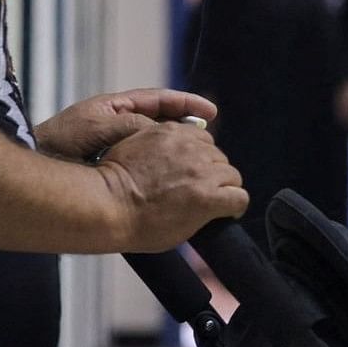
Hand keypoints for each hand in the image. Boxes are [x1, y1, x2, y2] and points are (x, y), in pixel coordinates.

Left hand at [34, 88, 215, 163]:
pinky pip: (147, 167)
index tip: (211, 111)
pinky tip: (176, 180)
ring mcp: (119, 147)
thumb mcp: (100, 125)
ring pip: (158, 145)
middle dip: (188, 128)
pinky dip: (163, 171)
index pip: (160, 101)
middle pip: (164, 122)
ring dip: (178, 151)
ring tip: (200, 160)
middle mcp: (121, 126)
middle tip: (209, 139)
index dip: (187, 104)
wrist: (35, 164)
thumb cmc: (61, 140)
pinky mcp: (117, 169)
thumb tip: (164, 132)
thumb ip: (132, 125)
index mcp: (117, 109)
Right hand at [94, 120, 246, 251]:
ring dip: (223, 189)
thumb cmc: (111, 184)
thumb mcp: (131, 147)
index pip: (202, 139)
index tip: (194, 172)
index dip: (200, 157)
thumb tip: (167, 153)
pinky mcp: (208, 197)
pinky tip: (227, 214)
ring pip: (231, 176)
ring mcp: (201, 171)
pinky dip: (235, 206)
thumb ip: (156, 145)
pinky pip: (239, 198)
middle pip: (218, 157)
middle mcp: (190, 148)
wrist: (108, 206)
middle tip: (199, 192)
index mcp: (170, 131)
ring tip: (212, 205)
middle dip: (211, 174)